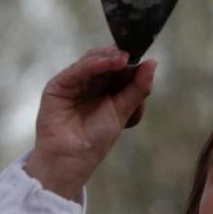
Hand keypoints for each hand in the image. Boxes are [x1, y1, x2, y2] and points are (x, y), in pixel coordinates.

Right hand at [24, 46, 156, 199]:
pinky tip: (112, 63)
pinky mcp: (59, 84)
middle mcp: (89, 82)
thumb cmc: (96, 139)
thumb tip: (153, 63)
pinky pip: (79, 69)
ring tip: (125, 59)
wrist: (72, 158)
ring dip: (110, 57)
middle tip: (136, 55)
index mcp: (106, 88)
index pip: (120, 68)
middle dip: (122, 58)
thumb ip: (138, 88)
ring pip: (93, 60)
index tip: (146, 58)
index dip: (132, 62)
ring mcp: (74, 82)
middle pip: (106, 60)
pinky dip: (96, 63)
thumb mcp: (123, 111)